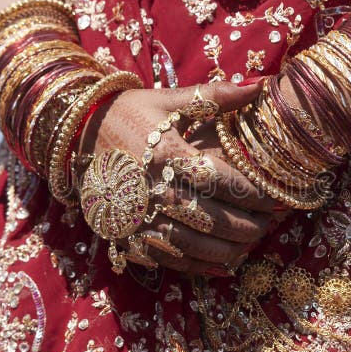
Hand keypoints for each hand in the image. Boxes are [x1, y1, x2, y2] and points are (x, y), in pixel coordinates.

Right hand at [78, 81, 276, 274]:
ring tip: (253, 242)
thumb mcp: (166, 100)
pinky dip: (201, 265)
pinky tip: (224, 262)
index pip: (222, 180)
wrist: (72, 138)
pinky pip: (169, 260)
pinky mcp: (126, 237)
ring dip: (230, 249)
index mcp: (164, 153)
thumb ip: (215, 97)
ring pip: (194, 246)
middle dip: (249, 225)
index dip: (256, 193)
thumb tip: (261, 86)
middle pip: (213, 218)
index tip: (278, 197)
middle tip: (272, 223)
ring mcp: (137, 218)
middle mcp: (151, 190)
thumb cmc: (126, 115)